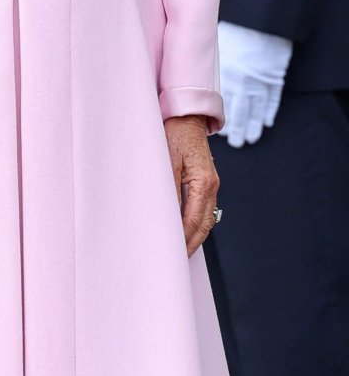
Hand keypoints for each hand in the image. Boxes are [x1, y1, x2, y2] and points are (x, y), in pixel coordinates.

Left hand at [165, 114, 219, 256]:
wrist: (185, 116)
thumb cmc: (174, 133)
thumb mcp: (166, 160)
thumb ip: (167, 187)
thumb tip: (164, 213)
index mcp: (204, 182)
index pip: (194, 220)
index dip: (183, 238)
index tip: (172, 252)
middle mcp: (211, 185)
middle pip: (204, 224)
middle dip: (191, 243)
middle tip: (175, 259)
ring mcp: (211, 183)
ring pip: (205, 218)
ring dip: (194, 235)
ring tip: (180, 250)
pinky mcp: (205, 180)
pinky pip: (203, 208)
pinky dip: (195, 222)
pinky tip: (184, 230)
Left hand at [216, 20, 291, 147]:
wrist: (259, 21)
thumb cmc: (235, 31)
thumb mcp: (214, 46)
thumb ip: (205, 63)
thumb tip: (190, 75)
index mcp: (224, 74)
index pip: (218, 102)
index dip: (215, 118)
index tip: (210, 129)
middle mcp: (241, 81)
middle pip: (238, 111)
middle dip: (236, 129)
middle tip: (234, 143)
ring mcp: (258, 80)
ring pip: (254, 109)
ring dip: (251, 125)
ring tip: (249, 138)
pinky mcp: (274, 77)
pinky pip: (271, 98)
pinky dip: (267, 111)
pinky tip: (265, 122)